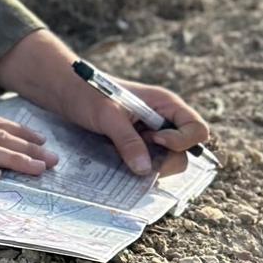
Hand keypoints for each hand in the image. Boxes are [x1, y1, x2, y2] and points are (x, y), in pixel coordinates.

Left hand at [0, 29, 209, 176]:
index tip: (154, 139)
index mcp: (165, 104)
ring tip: (125, 156)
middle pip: (186, 151)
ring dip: (151, 166)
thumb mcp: (107, 115)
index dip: (182, 141)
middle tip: (137, 158)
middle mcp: (164, 120)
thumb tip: (144, 169)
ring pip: (168, 161)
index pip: (197, 130)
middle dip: (166, 160)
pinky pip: (149, 163)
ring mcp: (152, 134)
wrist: (64, 92)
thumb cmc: (86, 93)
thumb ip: (127, 140)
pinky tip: (121, 161)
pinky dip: (139, 167)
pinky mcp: (138, 145)